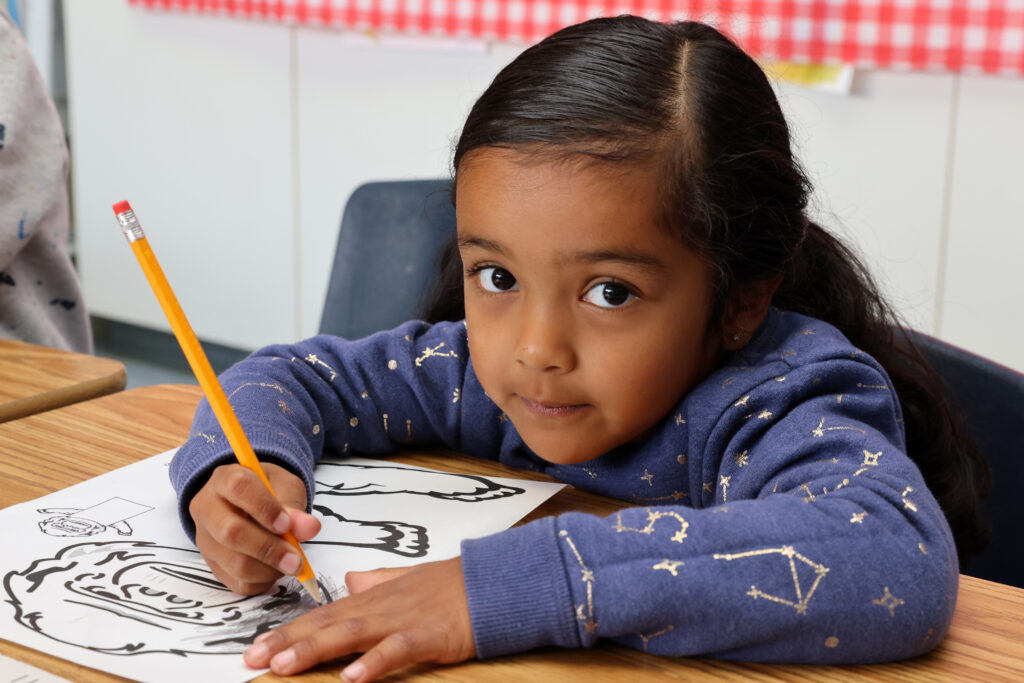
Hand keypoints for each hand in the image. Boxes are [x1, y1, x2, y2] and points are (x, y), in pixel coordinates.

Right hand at [189, 462, 320, 594]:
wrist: (251, 503)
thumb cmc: (269, 492)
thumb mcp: (286, 487)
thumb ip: (295, 505)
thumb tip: (309, 528)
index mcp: (224, 479)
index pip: (238, 488)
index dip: (265, 508)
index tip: (287, 524)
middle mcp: (207, 508)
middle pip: (230, 532)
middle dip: (269, 548)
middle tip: (296, 558)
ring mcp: (205, 540)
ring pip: (234, 563)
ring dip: (270, 568)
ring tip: (290, 562)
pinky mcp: (212, 565)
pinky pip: (237, 582)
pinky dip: (263, 580)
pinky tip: (275, 568)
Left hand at [242, 557, 475, 680]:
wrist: (491, 581)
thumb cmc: (451, 585)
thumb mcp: (407, 578)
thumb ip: (376, 580)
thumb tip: (351, 579)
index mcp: (374, 597)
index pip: (323, 615)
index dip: (288, 631)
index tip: (256, 647)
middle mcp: (380, 607)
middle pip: (327, 624)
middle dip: (288, 641)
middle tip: (254, 659)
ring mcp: (403, 620)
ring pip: (352, 634)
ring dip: (316, 649)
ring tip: (285, 665)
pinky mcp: (429, 636)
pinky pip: (397, 649)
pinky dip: (375, 662)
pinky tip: (354, 677)